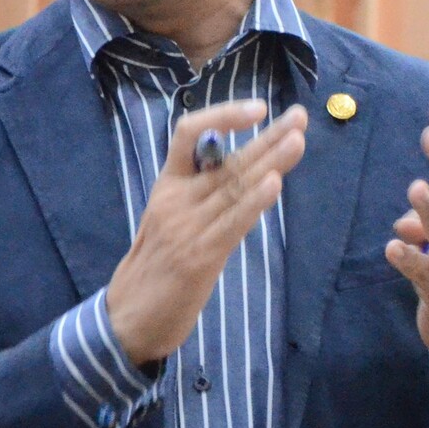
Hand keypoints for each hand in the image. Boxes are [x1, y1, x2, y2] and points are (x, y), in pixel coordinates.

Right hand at [108, 100, 307, 364]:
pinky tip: (275, 182)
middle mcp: (176, 200)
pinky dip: (255, 201)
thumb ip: (200, 193)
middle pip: (226, 158)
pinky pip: (232, 223)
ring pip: (234, 186)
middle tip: (300, 115)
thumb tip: (243, 169)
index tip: (259, 108)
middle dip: (267, 136)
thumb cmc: (153, 269)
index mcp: (167, 186)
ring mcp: (187, 228)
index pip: (189, 134)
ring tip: (298, 139)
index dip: (223, 116)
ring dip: (271, 160)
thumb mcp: (169, 219)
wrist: (127, 319)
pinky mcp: (200, 258)